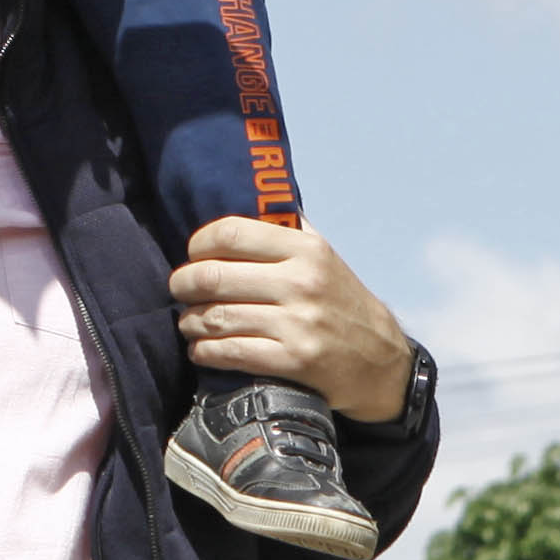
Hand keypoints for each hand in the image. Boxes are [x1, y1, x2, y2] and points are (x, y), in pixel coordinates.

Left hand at [169, 218, 415, 425]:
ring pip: (215, 317)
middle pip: (214, 276)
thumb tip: (240, 198)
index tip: (194, 254)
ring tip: (187, 321)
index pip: (231, 232)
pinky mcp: (293, 361)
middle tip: (179, 289)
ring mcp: (298, 324)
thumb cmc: (340, 302)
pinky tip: (201, 349)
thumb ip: (285, 230)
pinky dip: (204, 352)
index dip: (199, 243)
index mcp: (306, 249)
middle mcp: (302, 282)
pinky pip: (229, 352)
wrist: (380, 361)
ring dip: (189, 321)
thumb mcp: (323, 256)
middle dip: (183, 284)